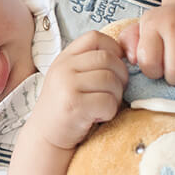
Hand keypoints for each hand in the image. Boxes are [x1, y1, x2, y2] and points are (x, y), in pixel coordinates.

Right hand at [26, 31, 127, 149]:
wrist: (46, 137)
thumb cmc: (66, 107)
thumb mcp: (71, 78)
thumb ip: (91, 64)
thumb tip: (128, 56)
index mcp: (65, 58)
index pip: (96, 38)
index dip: (113, 49)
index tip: (113, 68)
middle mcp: (64, 68)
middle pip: (109, 59)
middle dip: (120, 77)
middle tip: (112, 93)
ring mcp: (67, 85)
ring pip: (111, 80)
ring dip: (115, 97)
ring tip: (103, 106)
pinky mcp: (74, 105)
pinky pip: (108, 101)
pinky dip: (109, 112)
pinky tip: (97, 117)